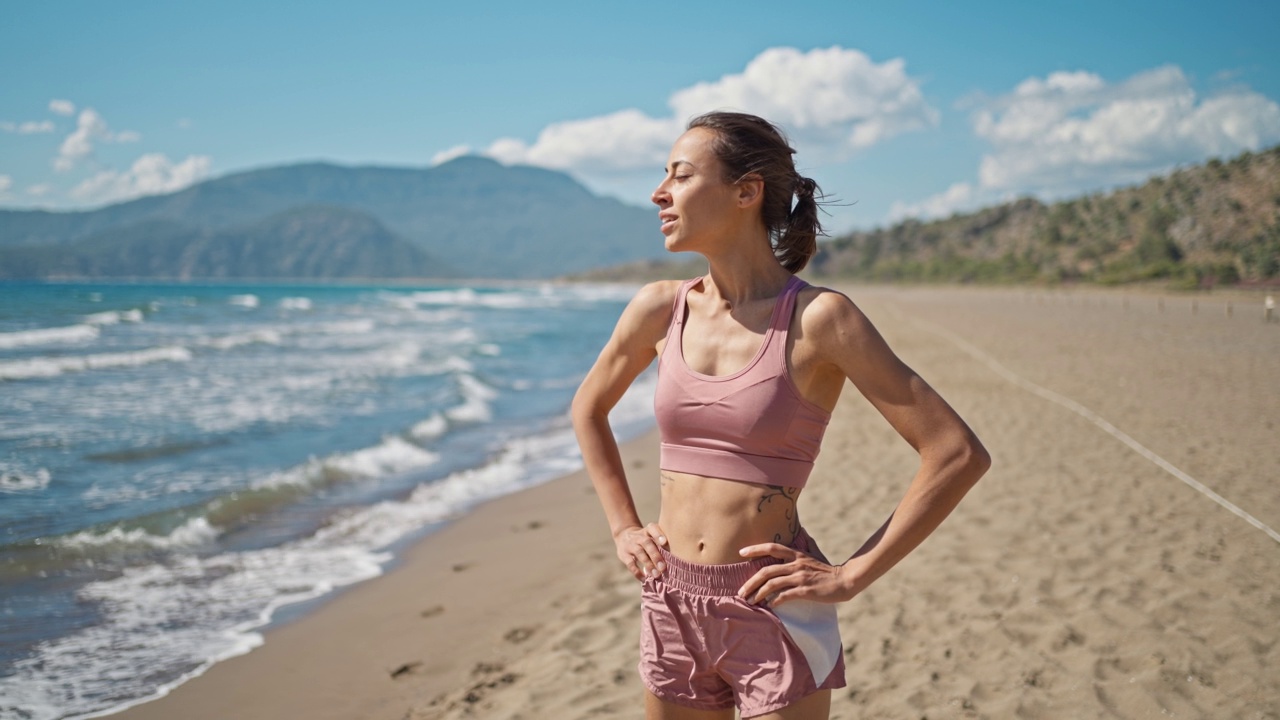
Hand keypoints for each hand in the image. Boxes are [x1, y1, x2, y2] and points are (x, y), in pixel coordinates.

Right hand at [614, 523, 667, 580]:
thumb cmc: (645, 539)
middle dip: (655, 555)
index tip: (664, 542)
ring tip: (656, 575)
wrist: (624, 535)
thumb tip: (676, 560)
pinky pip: (630, 563)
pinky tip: (644, 579)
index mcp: (647, 530)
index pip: (652, 528)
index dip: (658, 534)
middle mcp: (638, 536)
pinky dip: (637, 572)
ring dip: (648, 564)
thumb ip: (661, 543)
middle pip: (646, 543)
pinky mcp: (624, 555)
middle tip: (663, 568)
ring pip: (639, 553)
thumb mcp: (651, 535)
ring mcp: (630, 545)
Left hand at [736, 543, 853, 606]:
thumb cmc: (827, 569)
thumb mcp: (815, 553)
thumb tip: (802, 529)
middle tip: (741, 592)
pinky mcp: (805, 591)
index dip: (755, 549)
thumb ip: (806, 543)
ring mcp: (800, 578)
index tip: (740, 553)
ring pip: (772, 584)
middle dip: (751, 582)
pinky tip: (769, 606)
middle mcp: (796, 564)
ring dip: (758, 594)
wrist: (844, 581)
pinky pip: (784, 596)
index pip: (772, 547)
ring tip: (750, 601)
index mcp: (796, 554)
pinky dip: (774, 601)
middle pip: (766, 570)